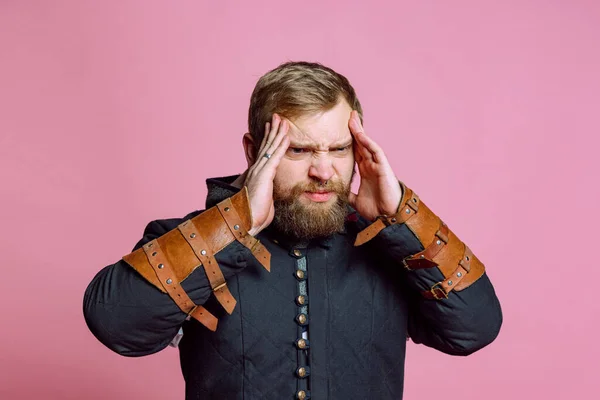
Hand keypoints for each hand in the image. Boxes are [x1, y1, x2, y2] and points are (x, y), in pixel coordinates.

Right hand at [244, 114, 289, 235]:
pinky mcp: (265, 174)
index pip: (265, 153)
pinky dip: (281, 144)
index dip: (269, 140)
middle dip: (273, 130)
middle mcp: (257, 170)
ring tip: (283, 120)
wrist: (244, 222)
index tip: (273, 129)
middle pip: (267, 145)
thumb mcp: (264, 203)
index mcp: (258, 175)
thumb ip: (267, 196)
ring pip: (271, 147)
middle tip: (278, 117)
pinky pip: (275, 155)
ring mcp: (260, 170)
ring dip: (278, 133)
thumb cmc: (254, 216)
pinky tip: (285, 135)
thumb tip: (270, 197)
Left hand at [348, 110, 402, 220]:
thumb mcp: (355, 200)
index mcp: (365, 170)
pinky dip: (367, 142)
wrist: (387, 216)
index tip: (339, 130)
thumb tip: (336, 193)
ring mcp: (377, 165)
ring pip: (367, 144)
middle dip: (354, 130)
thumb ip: (347, 194)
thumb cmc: (376, 208)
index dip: (349, 140)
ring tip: (352, 118)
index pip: (355, 151)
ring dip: (360, 131)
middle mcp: (371, 165)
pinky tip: (360, 134)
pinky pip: (375, 151)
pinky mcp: (383, 167)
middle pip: (361, 143)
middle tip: (347, 116)